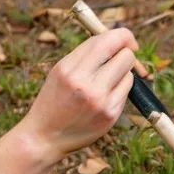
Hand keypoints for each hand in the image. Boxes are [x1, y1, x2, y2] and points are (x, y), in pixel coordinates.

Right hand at [15, 29, 139, 164]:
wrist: (44, 137)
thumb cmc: (55, 99)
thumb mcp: (61, 71)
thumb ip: (87, 54)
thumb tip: (119, 39)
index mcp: (68, 68)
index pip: (106, 41)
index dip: (123, 36)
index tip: (127, 40)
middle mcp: (83, 83)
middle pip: (126, 55)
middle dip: (126, 54)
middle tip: (118, 61)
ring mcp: (99, 100)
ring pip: (130, 73)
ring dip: (123, 73)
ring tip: (105, 82)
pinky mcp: (110, 114)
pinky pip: (127, 91)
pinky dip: (121, 89)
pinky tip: (105, 97)